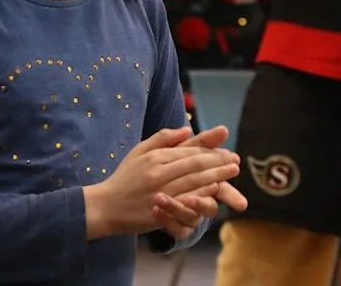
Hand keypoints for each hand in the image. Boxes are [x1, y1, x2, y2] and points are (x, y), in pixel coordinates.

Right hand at [83, 127, 239, 240]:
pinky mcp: (159, 210)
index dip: (210, 149)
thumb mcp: (139, 151)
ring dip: (216, 176)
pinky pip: (184, 200)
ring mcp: (159, 192)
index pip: (188, 151)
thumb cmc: (124, 177)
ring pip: (193, 181)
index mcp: (155, 157)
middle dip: (218, 161)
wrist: (105, 206)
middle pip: (194, 165)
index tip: (227, 148)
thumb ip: (163, 138)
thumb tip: (187, 129)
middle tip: (235, 160)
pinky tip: (214, 190)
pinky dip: (201, 194)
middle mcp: (158, 172)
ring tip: (231, 172)